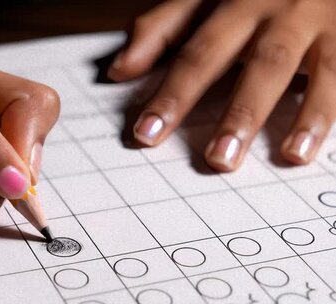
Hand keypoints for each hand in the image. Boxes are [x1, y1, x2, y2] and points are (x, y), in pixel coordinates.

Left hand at [108, 0, 335, 170]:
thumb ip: (161, 30)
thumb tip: (118, 69)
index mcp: (232, 2)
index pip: (195, 52)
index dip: (171, 94)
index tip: (146, 134)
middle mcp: (273, 10)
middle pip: (246, 61)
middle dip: (231, 110)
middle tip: (215, 158)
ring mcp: (312, 23)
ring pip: (288, 69)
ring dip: (279, 117)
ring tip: (265, 158)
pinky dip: (322, 115)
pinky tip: (304, 150)